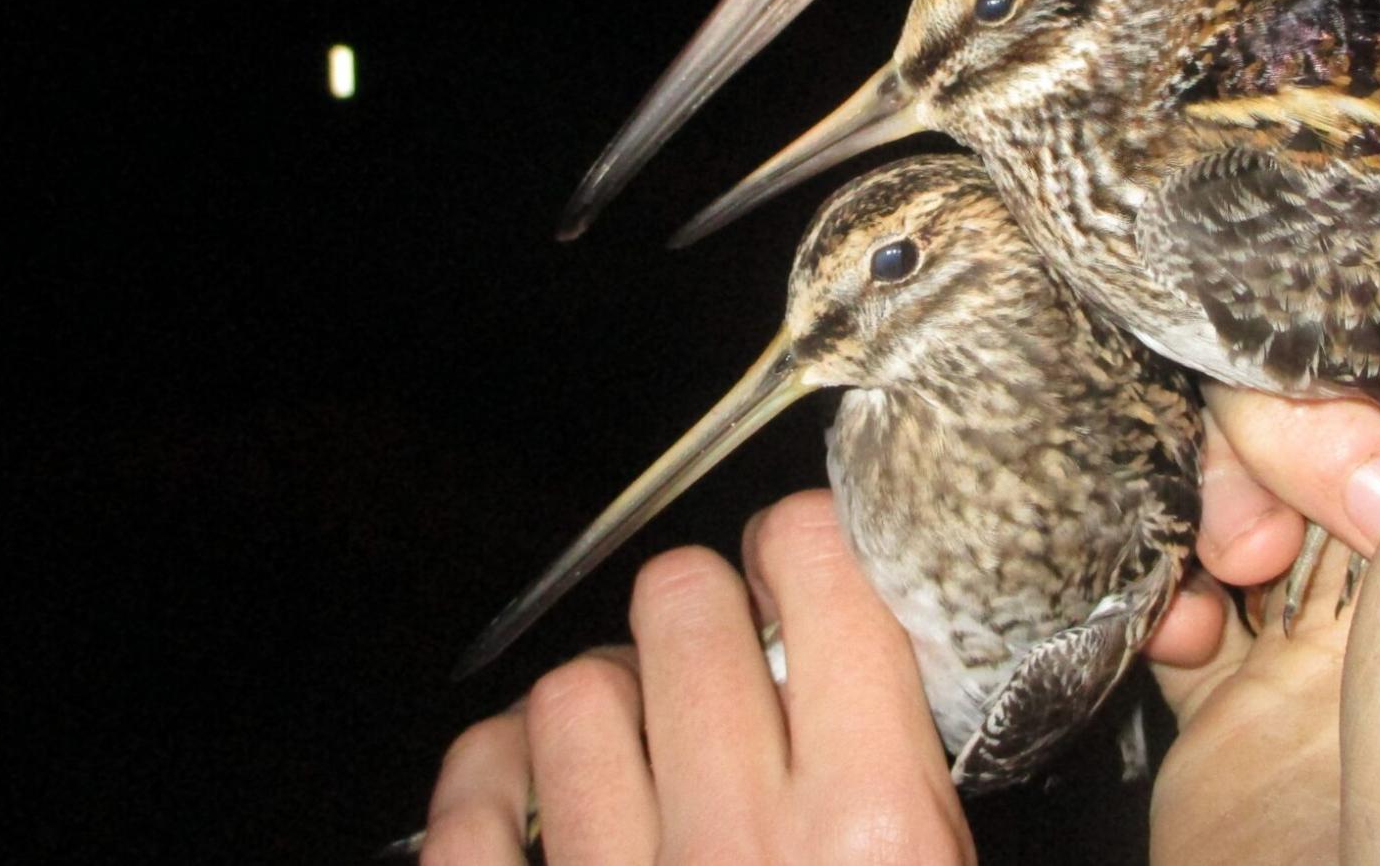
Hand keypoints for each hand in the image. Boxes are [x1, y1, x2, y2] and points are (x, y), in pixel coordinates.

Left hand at [420, 490, 974, 864]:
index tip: (801, 562)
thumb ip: (909, 774)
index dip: (806, 544)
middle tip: (723, 647)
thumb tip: (863, 656)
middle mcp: (742, 844)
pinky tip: (523, 783)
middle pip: (682, 602)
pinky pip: (470, 810)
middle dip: (703, 605)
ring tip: (635, 724)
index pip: (819, 570)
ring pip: (574, 693)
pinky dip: (488, 778)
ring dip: (605, 693)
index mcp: (873, 824)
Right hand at [1143, 57, 1379, 662]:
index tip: (1335, 140)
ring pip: (1226, 447)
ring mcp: (1341, 600)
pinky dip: (1154, 571)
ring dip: (1218, 480)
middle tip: (1346, 481)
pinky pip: (1162, 565)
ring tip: (1240, 561)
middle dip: (1293, 392)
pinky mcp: (1236, 679)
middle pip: (1320, 354)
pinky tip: (1186, 612)